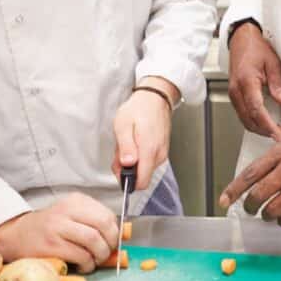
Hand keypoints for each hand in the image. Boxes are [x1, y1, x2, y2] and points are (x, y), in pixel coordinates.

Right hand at [0, 193, 118, 272]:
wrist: (15, 235)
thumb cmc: (49, 229)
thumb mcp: (71, 217)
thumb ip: (93, 222)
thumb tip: (123, 235)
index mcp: (75, 201)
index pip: (107, 214)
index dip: (115, 232)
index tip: (111, 242)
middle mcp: (67, 210)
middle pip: (104, 224)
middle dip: (111, 243)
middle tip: (106, 253)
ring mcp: (58, 227)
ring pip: (94, 240)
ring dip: (100, 256)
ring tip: (94, 261)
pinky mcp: (51, 245)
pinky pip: (81, 256)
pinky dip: (88, 265)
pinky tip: (83, 266)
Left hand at [112, 76, 177, 190]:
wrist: (155, 98)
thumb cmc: (138, 109)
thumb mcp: (123, 124)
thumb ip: (125, 147)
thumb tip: (127, 164)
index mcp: (149, 150)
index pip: (141, 182)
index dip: (127, 180)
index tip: (119, 168)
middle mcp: (158, 155)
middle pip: (142, 177)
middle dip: (127, 170)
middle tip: (119, 152)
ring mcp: (162, 154)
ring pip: (144, 170)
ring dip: (133, 162)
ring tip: (127, 144)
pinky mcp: (162, 151)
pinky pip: (148, 162)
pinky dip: (139, 157)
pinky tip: (135, 143)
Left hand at [219, 128, 280, 226]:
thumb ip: (274, 161)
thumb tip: (254, 181)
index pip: (249, 174)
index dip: (233, 190)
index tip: (224, 200)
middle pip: (257, 195)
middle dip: (249, 206)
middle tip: (250, 209)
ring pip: (272, 210)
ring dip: (267, 215)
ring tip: (270, 213)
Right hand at [229, 23, 280, 140]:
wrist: (241, 40)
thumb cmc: (256, 48)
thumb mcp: (273, 62)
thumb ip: (278, 84)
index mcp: (246, 81)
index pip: (257, 109)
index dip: (268, 125)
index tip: (279, 134)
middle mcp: (236, 91)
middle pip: (249, 120)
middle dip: (266, 131)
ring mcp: (233, 95)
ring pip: (245, 120)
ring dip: (260, 129)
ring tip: (277, 131)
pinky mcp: (235, 97)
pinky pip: (243, 115)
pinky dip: (255, 123)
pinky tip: (266, 124)